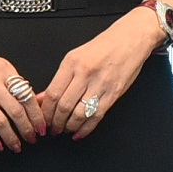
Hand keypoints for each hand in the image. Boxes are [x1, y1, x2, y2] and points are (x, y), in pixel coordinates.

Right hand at [0, 8, 38, 149]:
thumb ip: (12, 82)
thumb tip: (31, 103)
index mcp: (3, 70)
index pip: (27, 96)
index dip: (37, 115)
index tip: (42, 126)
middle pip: (16, 111)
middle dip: (28, 129)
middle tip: (33, 138)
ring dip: (12, 138)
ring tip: (17, 145)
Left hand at [42, 0, 172, 139]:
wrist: (130, 39)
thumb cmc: (102, 46)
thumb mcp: (75, 57)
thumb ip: (59, 79)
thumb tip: (42, 98)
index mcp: (72, 63)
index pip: (53, 93)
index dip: (45, 111)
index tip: (42, 119)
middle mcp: (85, 73)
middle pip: (64, 106)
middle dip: (55, 122)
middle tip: (52, 129)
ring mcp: (101, 84)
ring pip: (79, 114)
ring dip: (69, 127)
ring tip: (64, 130)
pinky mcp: (114, 93)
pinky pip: (97, 116)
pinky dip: (86, 128)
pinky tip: (79, 132)